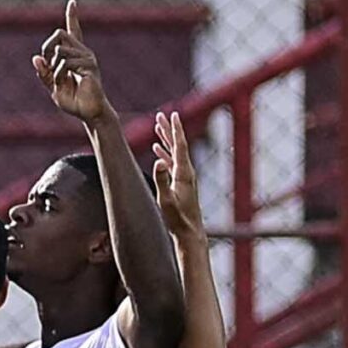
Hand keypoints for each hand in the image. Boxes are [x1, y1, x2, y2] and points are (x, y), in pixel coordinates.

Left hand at [32, 0, 112, 125]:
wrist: (88, 112)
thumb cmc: (73, 100)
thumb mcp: (53, 87)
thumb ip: (44, 73)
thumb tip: (35, 58)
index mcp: (73, 54)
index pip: (72, 31)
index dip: (72, 16)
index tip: (72, 2)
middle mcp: (82, 51)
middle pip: (59, 34)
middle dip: (47, 47)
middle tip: (49, 67)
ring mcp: (87, 57)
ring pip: (60, 51)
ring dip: (55, 68)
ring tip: (63, 81)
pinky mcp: (89, 66)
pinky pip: (66, 63)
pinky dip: (60, 74)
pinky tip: (69, 82)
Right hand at [153, 110, 201, 235]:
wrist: (189, 232)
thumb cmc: (177, 219)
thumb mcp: (166, 200)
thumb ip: (161, 180)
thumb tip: (158, 161)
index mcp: (183, 173)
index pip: (179, 145)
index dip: (175, 129)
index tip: (172, 115)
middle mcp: (186, 172)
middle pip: (177, 145)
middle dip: (169, 130)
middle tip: (162, 115)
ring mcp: (184, 178)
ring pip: (174, 153)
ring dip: (166, 139)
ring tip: (158, 127)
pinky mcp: (181, 184)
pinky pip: (172, 163)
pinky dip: (165, 154)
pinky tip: (158, 151)